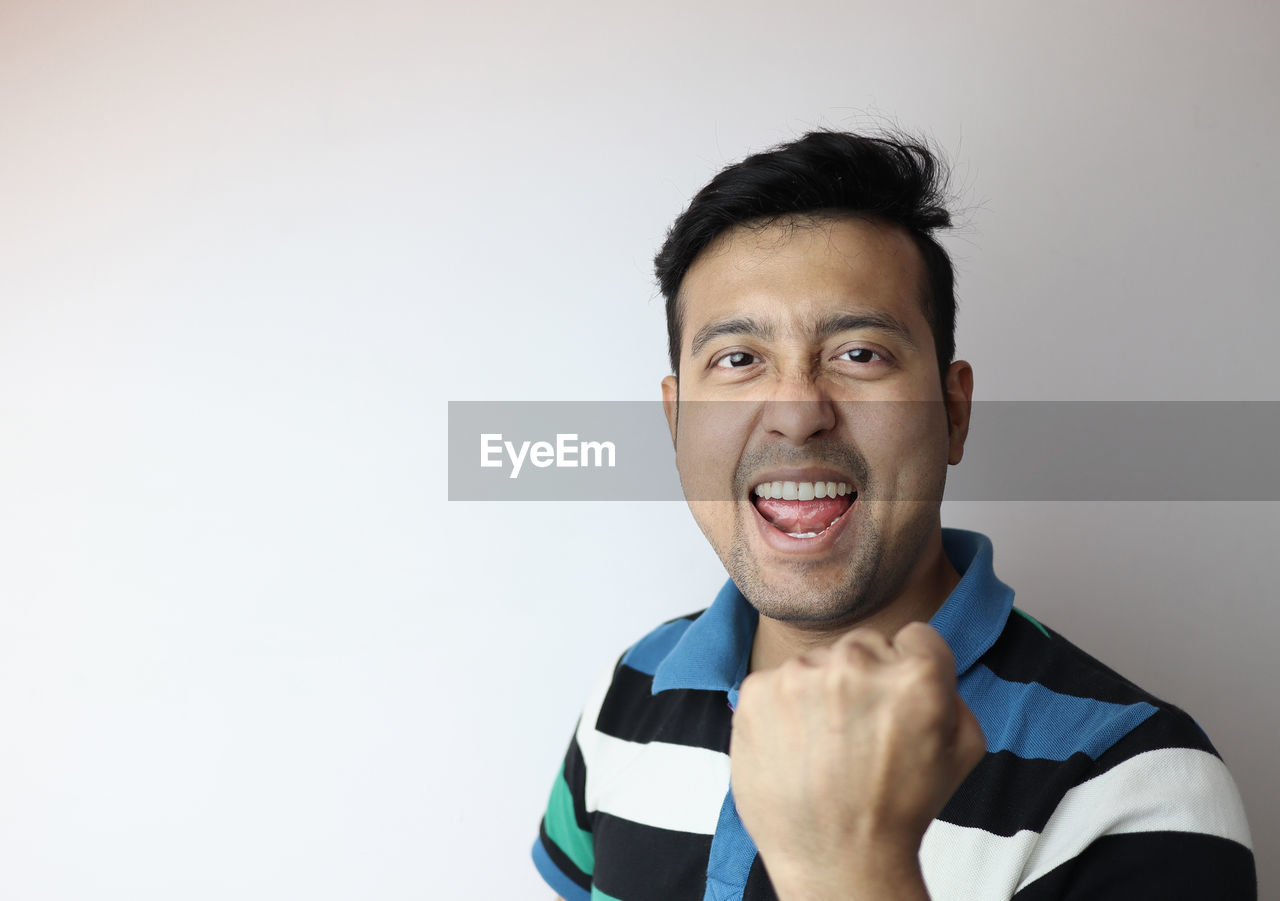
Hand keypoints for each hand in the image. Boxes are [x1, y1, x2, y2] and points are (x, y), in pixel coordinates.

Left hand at [729, 622, 985, 897]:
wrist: (836, 859)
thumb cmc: (901, 808)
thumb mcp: (963, 749)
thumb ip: (951, 690)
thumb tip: (923, 659)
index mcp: (917, 674)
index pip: (916, 636)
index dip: (911, 671)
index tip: (898, 704)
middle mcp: (857, 663)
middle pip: (863, 645)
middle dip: (864, 678)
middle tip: (860, 733)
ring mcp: (801, 674)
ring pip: (818, 662)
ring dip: (821, 692)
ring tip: (826, 747)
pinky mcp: (757, 690)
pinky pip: (776, 681)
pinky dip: (783, 709)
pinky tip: (796, 748)